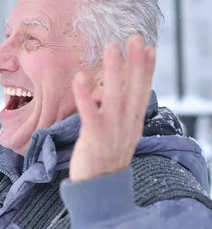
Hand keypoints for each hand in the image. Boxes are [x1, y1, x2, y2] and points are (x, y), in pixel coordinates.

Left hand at [69, 35, 155, 181]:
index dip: (146, 69)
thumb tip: (117, 94)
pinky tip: (79, 78)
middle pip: (134, 89)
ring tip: (112, 47)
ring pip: (115, 96)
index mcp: (133, 123)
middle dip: (135, 62)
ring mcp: (112, 131)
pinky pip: (90, 113)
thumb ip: (119, 116)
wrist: (100, 189)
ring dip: (114, 70)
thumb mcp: (117, 135)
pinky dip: (85, 95)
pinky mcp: (94, 138)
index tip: (148, 47)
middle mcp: (127, 124)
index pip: (142, 91)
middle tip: (134, 38)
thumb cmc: (104, 160)